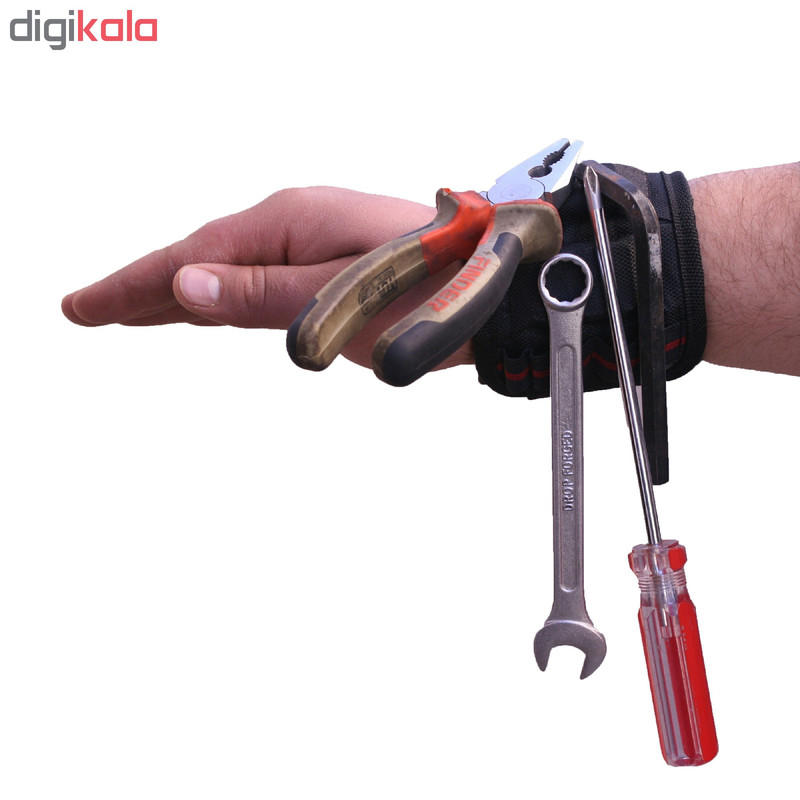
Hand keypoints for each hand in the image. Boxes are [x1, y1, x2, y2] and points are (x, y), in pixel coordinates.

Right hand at [61, 187, 475, 369]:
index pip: (190, 259)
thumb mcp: (338, 296)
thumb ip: (259, 294)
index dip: (132, 286)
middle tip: (87, 309)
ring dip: (175, 295)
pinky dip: (219, 299)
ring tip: (130, 311)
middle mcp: (291, 226)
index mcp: (286, 222)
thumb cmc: (428, 288)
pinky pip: (254, 283)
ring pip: (224, 273)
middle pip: (198, 261)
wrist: (492, 289)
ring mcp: (308, 247)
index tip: (83, 306)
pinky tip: (204, 308)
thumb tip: (185, 285)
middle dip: (140, 288)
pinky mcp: (326, 270)